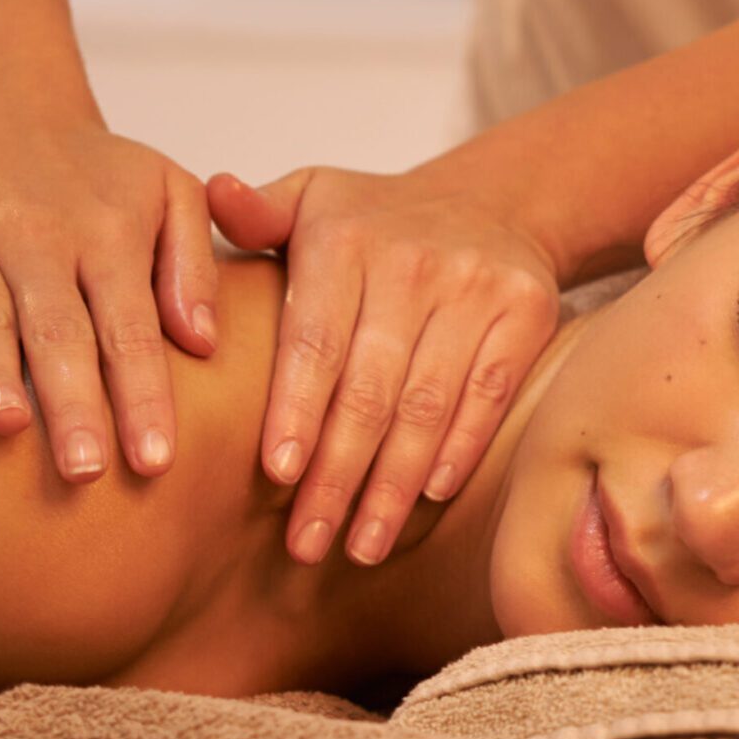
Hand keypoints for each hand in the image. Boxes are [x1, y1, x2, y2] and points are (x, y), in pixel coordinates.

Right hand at [0, 114, 218, 481]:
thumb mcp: (170, 191)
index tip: (156, 461)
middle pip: (57, 331)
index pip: (130, 328)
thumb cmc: (98, 176)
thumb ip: (192, 266)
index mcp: (107, 232)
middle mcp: (37, 238)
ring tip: (10, 428)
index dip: (142, 395)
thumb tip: (204, 343)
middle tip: (86, 471)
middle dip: (73, 403)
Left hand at [207, 165, 561, 563]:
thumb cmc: (377, 221)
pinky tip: (426, 500)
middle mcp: (411, 261)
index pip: (314, 341)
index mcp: (343, 238)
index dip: (296, 411)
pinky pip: (486, 396)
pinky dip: (458, 451)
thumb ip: (257, 212)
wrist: (494, 201)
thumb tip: (213, 192)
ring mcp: (474, 287)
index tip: (278, 476)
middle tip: (306, 544)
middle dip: (335, 476)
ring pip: (426, 405)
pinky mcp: (526, 312)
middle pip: (367, 389)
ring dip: (392, 486)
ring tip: (361, 546)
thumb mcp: (311, 196)